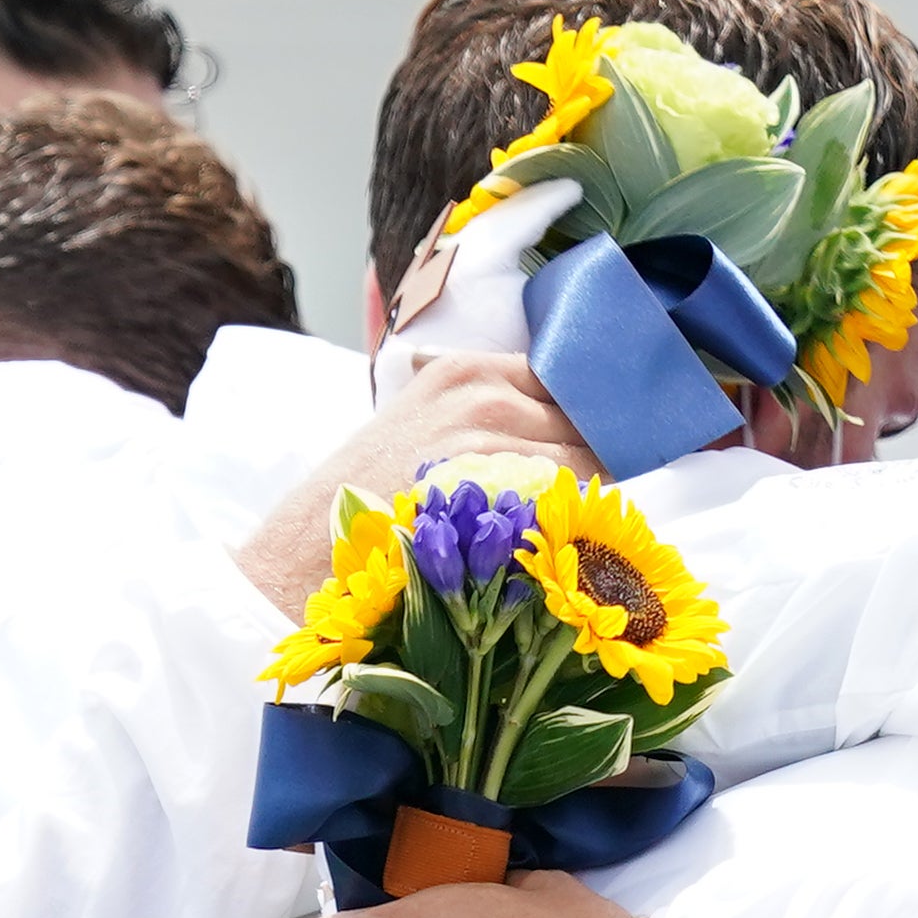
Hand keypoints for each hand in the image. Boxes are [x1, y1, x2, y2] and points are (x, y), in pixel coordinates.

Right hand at [236, 354, 598, 609]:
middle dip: (594, 454)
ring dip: (586, 493)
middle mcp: (488, 398)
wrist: (320, 547)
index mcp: (468, 371)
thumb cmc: (375, 493)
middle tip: (582, 489)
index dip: (586, 412)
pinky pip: (569, 506)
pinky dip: (570, 523)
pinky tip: (546, 538)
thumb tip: (562, 421)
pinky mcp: (506, 501)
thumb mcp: (424, 419)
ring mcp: (499, 448)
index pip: (566, 378)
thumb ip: (487, 411)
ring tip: (559, 518)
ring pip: (588, 463)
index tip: (596, 436)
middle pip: (586, 420)